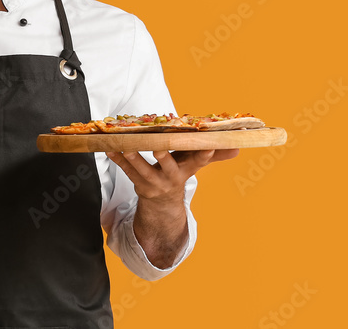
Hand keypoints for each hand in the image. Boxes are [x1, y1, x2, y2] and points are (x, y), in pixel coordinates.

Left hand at [106, 148, 239, 204]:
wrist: (163, 202)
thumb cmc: (179, 171)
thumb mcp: (194, 164)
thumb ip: (214, 154)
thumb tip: (238, 148)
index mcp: (188, 170)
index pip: (199, 162)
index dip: (205, 154)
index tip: (208, 145)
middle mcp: (172, 177)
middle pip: (169, 166)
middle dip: (164, 157)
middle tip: (158, 147)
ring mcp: (154, 182)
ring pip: (143, 170)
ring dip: (133, 158)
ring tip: (125, 146)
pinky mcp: (138, 183)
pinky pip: (126, 171)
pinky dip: (117, 159)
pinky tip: (109, 149)